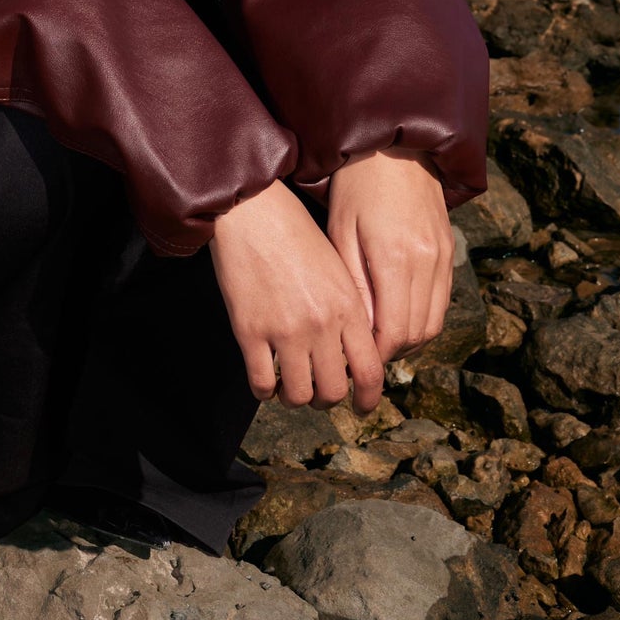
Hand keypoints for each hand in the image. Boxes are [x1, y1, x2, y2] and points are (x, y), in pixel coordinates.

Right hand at [210, 180, 383, 412]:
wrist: (253, 212)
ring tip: (289, 388)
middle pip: (333, 391)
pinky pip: (261, 383)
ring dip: (294, 398)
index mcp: (348, 307)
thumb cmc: (296, 234)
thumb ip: (351, 310)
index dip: (368, 399)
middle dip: (326, 400)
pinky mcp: (249, 331)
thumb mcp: (338, 268)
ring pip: (298, 395)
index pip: (370, 372)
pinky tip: (264, 380)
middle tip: (317, 393)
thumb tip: (355, 354)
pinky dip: (264, 391)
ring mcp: (284, 330)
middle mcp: (320, 324)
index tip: (362, 407)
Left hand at [327, 148, 454, 364]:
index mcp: (395, 259)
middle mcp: (427, 262)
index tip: (355, 358)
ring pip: (434, 321)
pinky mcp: (450, 248)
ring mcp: (443, 256)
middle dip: (391, 351)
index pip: (394, 330)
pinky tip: (400, 314)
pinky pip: (442, 299)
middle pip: (417, 332)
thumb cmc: (356, 185)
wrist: (395, 144)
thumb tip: (359, 330)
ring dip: (410, 338)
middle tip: (365, 354)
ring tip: (381, 338)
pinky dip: (423, 316)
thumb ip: (354, 283)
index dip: (375, 353)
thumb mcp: (342, 231)